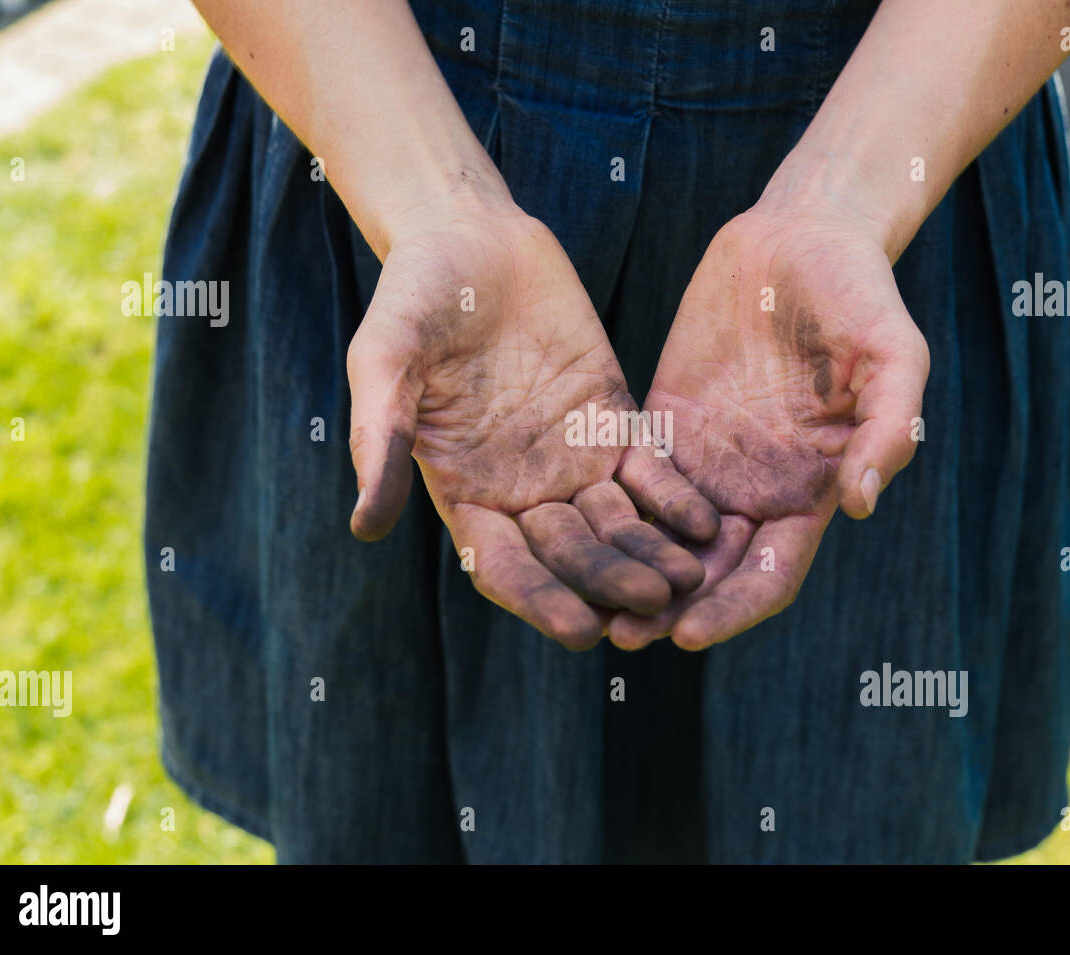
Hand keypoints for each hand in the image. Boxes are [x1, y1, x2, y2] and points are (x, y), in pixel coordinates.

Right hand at [347, 197, 719, 649]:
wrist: (470, 238)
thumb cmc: (413, 298)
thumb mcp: (386, 360)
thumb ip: (379, 437)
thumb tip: (365, 526)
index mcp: (465, 492)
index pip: (505, 567)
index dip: (541, 600)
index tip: (580, 629)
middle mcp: (522, 490)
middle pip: (571, 556)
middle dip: (610, 582)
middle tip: (654, 604)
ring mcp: (570, 458)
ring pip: (617, 523)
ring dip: (651, 553)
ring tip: (691, 577)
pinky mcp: (612, 421)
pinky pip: (648, 470)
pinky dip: (674, 497)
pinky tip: (705, 520)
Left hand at [612, 203, 928, 650]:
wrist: (801, 234)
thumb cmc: (860, 293)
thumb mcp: (892, 354)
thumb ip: (887, 428)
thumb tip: (860, 505)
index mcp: (809, 488)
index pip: (770, 574)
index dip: (734, 608)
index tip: (690, 634)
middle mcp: (753, 487)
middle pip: (708, 572)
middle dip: (668, 610)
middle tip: (621, 638)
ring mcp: (705, 459)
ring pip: (660, 538)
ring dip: (627, 573)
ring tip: (582, 601)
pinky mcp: (663, 422)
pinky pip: (629, 479)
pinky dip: (605, 513)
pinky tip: (564, 532)